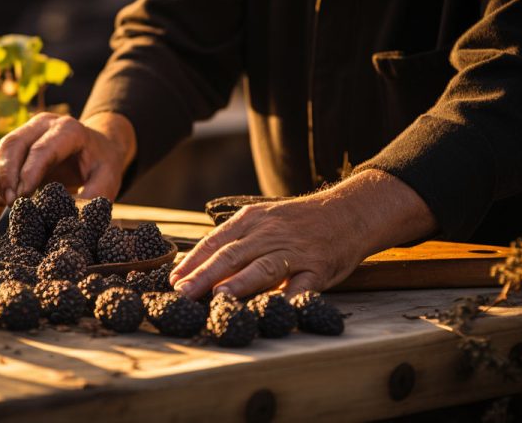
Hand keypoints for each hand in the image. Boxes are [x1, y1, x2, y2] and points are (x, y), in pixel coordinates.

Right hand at [0, 112, 136, 205]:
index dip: (28, 173)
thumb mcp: (107, 180)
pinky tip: (0, 196)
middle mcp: (45, 124)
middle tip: (12, 203)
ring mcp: (29, 129)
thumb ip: (92, 197)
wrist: (99, 147)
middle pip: (14, 144)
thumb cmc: (102, 164)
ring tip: (5, 202)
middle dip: (8, 176)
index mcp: (69, 130)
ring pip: (1, 147)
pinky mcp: (18, 140)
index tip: (23, 198)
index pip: (42, 149)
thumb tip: (66, 215)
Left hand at [169, 170, 437, 298]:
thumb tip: (197, 267)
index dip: (193, 262)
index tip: (173, 280)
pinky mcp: (318, 268)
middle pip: (232, 255)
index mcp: (251, 220)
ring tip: (219, 298)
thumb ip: (236, 240)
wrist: (348, 211)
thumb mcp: (264, 220)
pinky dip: (287, 298)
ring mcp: (294, 251)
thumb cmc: (298, 222)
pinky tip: (273, 310)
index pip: (215, 242)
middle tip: (182, 293)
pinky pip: (301, 286)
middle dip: (204, 275)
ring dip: (240, 283)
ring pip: (263, 267)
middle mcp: (269, 234)